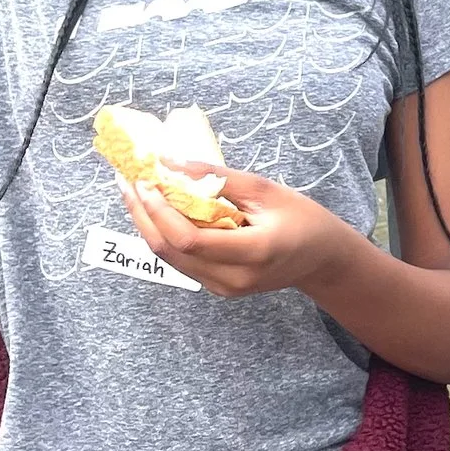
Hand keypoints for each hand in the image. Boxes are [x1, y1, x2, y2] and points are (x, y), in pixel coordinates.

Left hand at [119, 165, 351, 298]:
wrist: (322, 259)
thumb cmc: (303, 218)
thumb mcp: (265, 190)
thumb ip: (217, 177)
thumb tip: (169, 161)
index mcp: (252, 252)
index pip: (189, 239)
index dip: (159, 211)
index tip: (144, 181)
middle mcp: (233, 279)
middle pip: (169, 251)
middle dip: (142, 215)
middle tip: (127, 182)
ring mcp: (223, 288)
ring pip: (169, 259)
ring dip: (148, 224)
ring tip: (135, 192)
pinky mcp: (217, 288)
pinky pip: (181, 261)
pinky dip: (165, 234)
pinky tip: (157, 211)